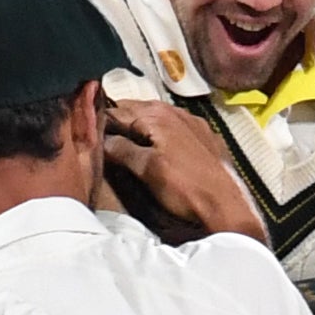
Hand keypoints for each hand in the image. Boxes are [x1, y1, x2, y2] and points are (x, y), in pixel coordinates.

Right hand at [103, 97, 262, 239]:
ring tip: (126, 141)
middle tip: (103, 136)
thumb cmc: (185, 187)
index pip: (119, 111)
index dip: (102, 120)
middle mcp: (176, 111)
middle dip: (121, 121)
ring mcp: (193, 122)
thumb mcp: (148, 170)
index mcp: (158, 116)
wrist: (227, 205)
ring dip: (141, 126)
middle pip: (138, 110)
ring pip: (157, 116)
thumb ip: (123, 150)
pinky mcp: (206, 136)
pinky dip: (161, 131)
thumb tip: (101, 140)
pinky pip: (175, 126)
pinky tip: (157, 145)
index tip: (87, 130)